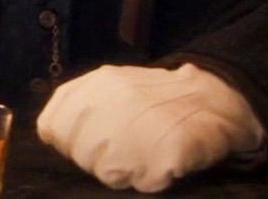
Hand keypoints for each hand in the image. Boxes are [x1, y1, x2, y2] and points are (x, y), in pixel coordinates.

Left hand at [36, 63, 264, 192]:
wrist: (214, 97)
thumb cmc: (156, 98)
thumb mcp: (112, 86)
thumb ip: (80, 104)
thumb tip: (52, 134)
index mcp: (95, 85)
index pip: (53, 126)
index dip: (65, 142)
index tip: (81, 145)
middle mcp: (111, 103)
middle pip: (78, 153)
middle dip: (95, 160)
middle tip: (123, 152)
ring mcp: (138, 128)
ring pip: (105, 172)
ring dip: (122, 171)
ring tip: (143, 156)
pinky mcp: (164, 154)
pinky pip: (142, 182)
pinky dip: (150, 179)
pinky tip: (160, 162)